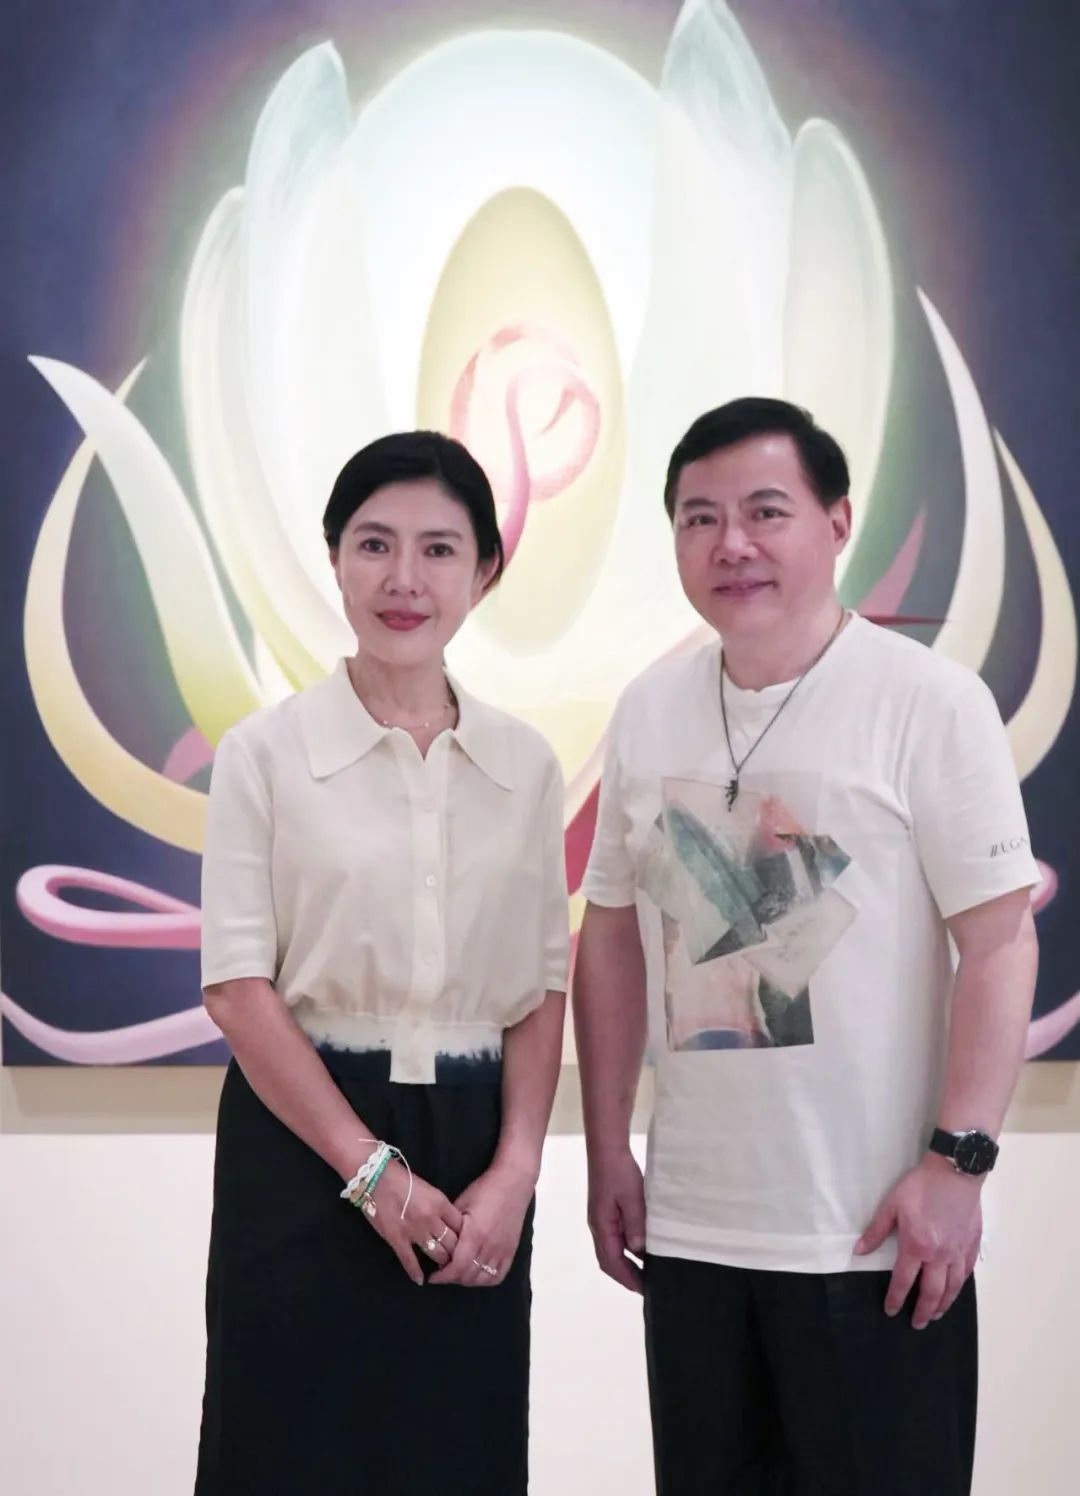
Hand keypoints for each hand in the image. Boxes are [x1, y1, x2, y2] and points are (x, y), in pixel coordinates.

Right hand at [358, 1160, 463, 1285]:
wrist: (377, 1177)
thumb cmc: (404, 1180)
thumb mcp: (430, 1190)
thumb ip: (441, 1208)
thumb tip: (451, 1225)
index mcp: (441, 1203)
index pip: (462, 1226)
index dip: (466, 1237)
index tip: (467, 1245)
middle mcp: (431, 1219)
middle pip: (453, 1243)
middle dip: (457, 1253)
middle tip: (458, 1260)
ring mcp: (414, 1231)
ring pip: (436, 1254)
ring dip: (441, 1262)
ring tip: (442, 1268)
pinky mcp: (397, 1239)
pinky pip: (410, 1261)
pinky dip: (416, 1273)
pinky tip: (420, 1280)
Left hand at [428, 1162, 535, 1287]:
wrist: (513, 1183)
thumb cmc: (484, 1190)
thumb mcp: (461, 1204)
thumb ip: (451, 1228)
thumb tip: (439, 1246)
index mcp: (475, 1234)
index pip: (456, 1267)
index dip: (442, 1276)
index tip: (432, 1277)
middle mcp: (490, 1246)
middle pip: (468, 1276)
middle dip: (452, 1278)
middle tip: (443, 1271)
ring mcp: (502, 1250)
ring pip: (482, 1279)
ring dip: (467, 1280)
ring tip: (458, 1272)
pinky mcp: (511, 1250)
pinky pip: (498, 1275)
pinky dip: (486, 1279)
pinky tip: (477, 1273)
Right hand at [587, 1148, 645, 1293]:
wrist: (607, 1149)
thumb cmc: (619, 1172)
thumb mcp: (632, 1198)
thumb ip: (636, 1225)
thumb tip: (640, 1251)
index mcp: (601, 1226)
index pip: (611, 1262)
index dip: (627, 1278)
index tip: (644, 1290)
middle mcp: (598, 1226)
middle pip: (608, 1260)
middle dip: (626, 1276)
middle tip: (647, 1286)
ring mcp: (601, 1219)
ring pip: (612, 1249)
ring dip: (627, 1263)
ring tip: (648, 1271)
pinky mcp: (607, 1211)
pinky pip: (616, 1237)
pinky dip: (628, 1248)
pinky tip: (643, 1246)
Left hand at [855, 1154, 982, 1328]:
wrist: (954, 1172)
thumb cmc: (920, 1187)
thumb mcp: (891, 1205)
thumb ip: (876, 1231)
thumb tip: (859, 1251)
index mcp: (916, 1246)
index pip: (904, 1281)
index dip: (896, 1298)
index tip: (890, 1311)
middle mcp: (939, 1256)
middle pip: (931, 1292)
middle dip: (922, 1311)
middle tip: (916, 1324)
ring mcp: (958, 1252)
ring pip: (952, 1288)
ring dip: (943, 1305)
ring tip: (935, 1315)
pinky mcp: (971, 1245)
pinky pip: (966, 1273)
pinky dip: (960, 1286)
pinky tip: (955, 1291)